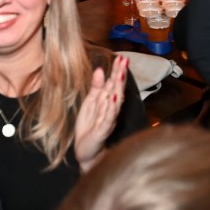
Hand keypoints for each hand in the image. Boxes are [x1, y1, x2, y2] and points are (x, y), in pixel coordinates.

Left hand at [74, 55, 127, 172]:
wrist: (86, 152)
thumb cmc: (89, 128)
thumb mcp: (90, 103)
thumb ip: (96, 87)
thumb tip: (100, 69)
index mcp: (106, 101)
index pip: (113, 83)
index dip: (117, 71)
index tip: (121, 57)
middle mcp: (110, 109)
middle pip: (116, 89)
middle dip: (120, 75)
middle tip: (124, 61)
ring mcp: (108, 119)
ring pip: (115, 102)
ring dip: (118, 88)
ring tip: (120, 75)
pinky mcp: (103, 130)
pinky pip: (108, 118)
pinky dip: (111, 108)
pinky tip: (112, 98)